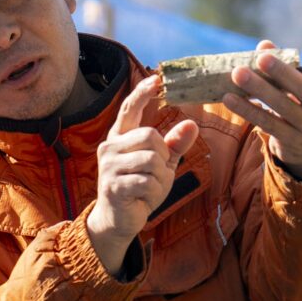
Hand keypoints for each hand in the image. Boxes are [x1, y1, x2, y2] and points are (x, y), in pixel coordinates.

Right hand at [85, 75, 198, 274]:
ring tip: (150, 189)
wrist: (118, 220)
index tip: (156, 79)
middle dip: (163, 156)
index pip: (130, 109)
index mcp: (121, 137)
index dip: (142, 94)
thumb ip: (174, 145)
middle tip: (157, 173)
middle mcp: (110, 146)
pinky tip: (143, 199)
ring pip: (151, 159)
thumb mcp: (161, 165)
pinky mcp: (113, 186)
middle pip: (151, 136)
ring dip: (160, 178)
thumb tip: (192, 124)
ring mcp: (109, 166)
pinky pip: (147, 181)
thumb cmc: (139, 188)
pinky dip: (154, 192)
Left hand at [222, 40, 301, 181]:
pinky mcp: (291, 142)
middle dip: (283, 74)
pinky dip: (248, 110)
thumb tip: (264, 45)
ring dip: (259, 89)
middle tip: (261, 58)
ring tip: (237, 74)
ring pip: (283, 108)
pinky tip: (230, 98)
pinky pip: (267, 123)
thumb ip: (289, 66)